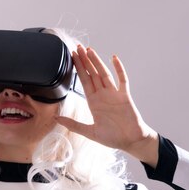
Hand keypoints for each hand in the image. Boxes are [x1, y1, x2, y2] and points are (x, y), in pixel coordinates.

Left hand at [54, 45, 159, 166]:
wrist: (131, 141)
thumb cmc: (113, 138)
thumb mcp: (90, 132)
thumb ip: (73, 124)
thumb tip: (57, 119)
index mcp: (93, 102)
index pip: (84, 81)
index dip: (78, 69)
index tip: (72, 57)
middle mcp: (103, 95)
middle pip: (92, 74)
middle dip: (85, 61)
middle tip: (78, 47)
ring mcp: (114, 94)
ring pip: (104, 73)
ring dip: (97, 61)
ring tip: (89, 50)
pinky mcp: (125, 96)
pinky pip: (122, 80)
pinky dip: (119, 68)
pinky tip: (113, 58)